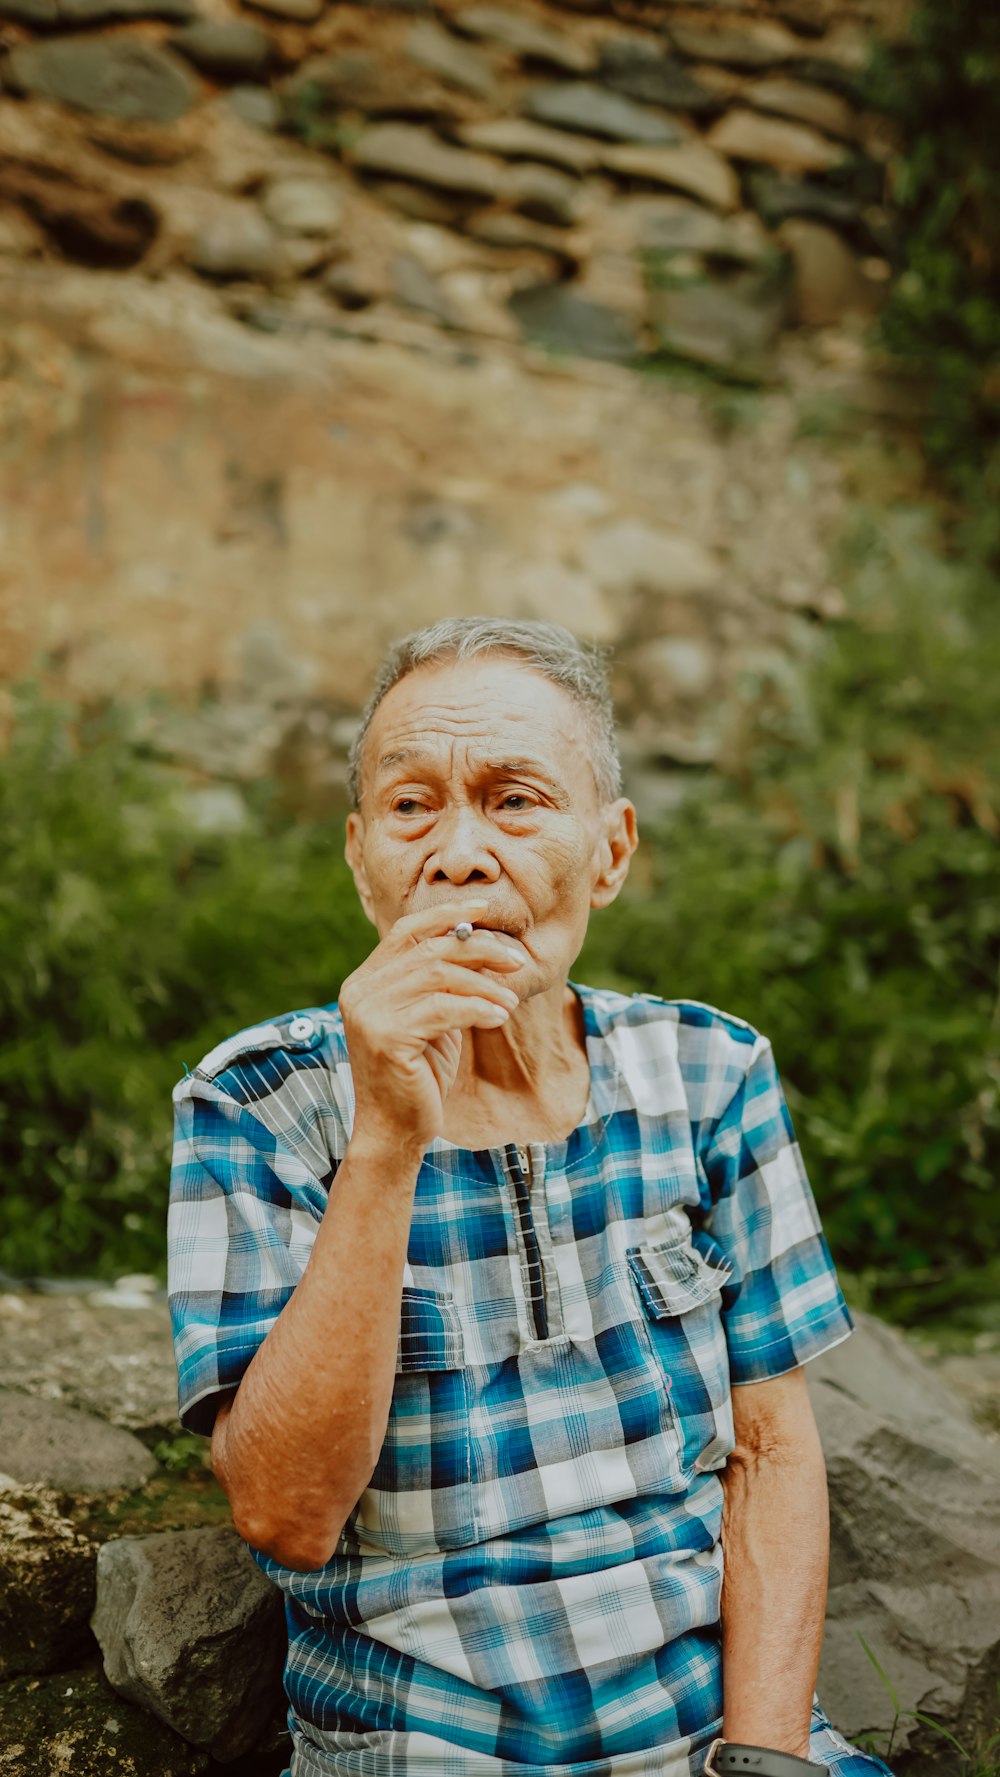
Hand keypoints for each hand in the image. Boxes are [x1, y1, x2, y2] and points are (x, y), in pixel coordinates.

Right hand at [338, 898, 525, 1158]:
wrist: (395, 1131)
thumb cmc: (419, 1074)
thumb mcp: (431, 1019)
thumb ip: (441, 982)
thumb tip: (479, 940)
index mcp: (365, 981)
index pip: (408, 931)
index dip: (448, 915)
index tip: (486, 909)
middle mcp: (360, 991)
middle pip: (430, 949)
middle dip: (480, 950)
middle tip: (517, 963)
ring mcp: (369, 1014)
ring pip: (439, 975)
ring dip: (485, 984)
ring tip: (510, 1001)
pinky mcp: (386, 1038)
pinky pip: (444, 1008)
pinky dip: (478, 1008)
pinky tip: (500, 1017)